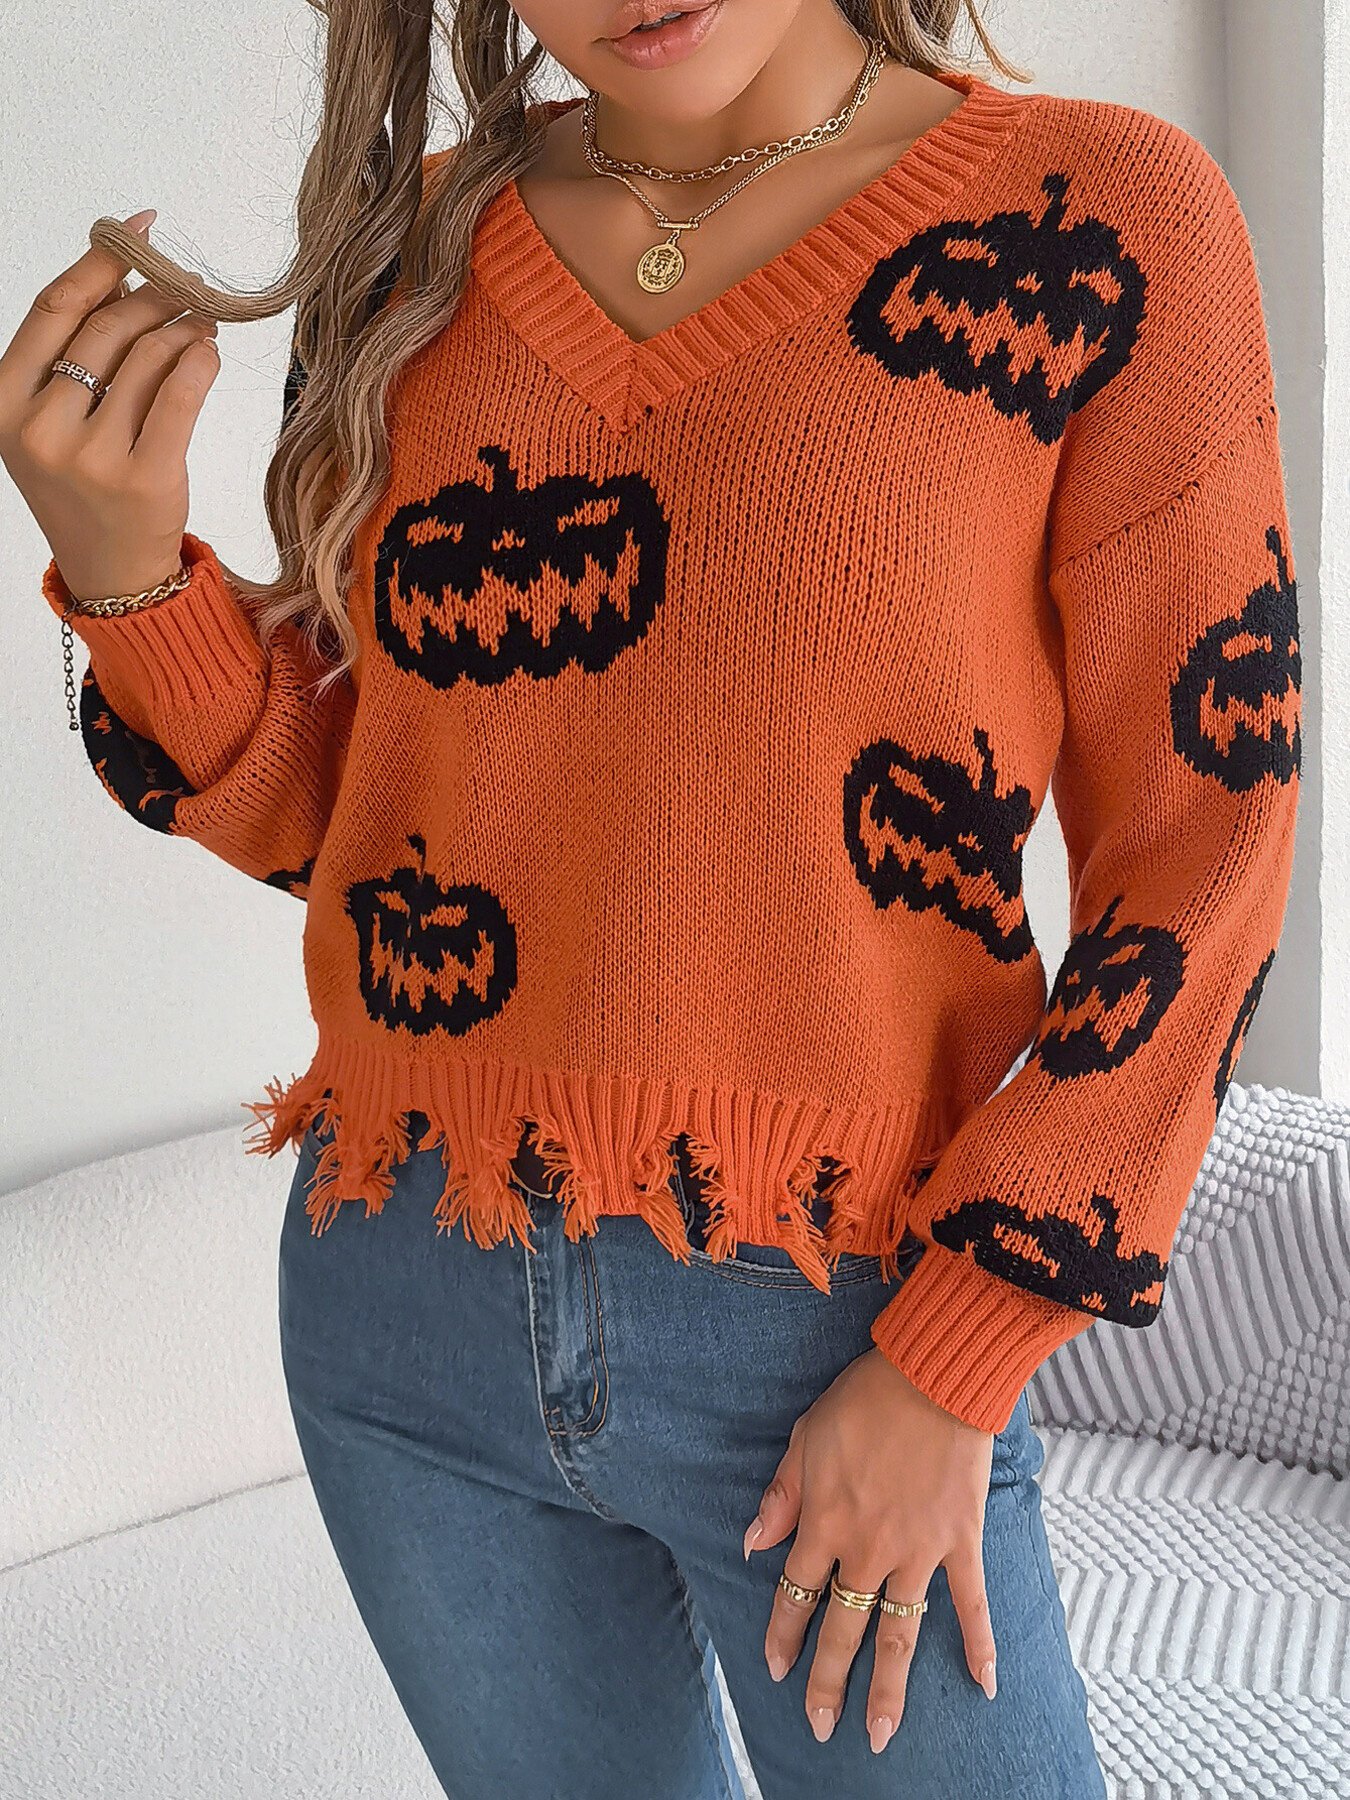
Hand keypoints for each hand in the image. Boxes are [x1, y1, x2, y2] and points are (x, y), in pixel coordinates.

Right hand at [0, 209, 219, 602]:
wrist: (112, 572)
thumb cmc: (85, 487)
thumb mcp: (57, 419)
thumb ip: (78, 352)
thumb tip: (125, 273)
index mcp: (3, 403)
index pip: (54, 308)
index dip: (100, 260)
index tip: (140, 230)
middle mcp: (40, 428)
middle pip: (108, 328)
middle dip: (155, 296)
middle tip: (187, 287)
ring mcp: (91, 457)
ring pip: (150, 357)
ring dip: (185, 326)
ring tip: (203, 322)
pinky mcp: (144, 477)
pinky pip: (182, 394)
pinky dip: (202, 361)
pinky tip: (209, 351)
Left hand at [744, 1347, 996, 1753]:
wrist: (933, 1374)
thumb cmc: (865, 1397)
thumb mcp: (805, 1436)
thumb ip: (782, 1496)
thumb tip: (753, 1543)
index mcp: (825, 1522)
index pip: (795, 1593)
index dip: (783, 1634)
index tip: (775, 1668)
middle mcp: (868, 1548)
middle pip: (843, 1628)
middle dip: (828, 1683)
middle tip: (820, 1729)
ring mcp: (918, 1550)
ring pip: (899, 1632)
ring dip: (888, 1687)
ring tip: (880, 1735)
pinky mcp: (961, 1541)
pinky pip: (971, 1603)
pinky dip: (980, 1645)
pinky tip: (984, 1686)